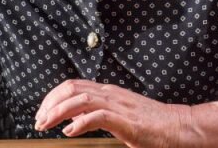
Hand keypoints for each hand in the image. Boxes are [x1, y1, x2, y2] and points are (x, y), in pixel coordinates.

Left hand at [34, 79, 196, 147]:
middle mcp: (111, 94)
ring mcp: (119, 105)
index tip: (42, 114)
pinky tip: (69, 132)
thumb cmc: (152, 124)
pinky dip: (80, 123)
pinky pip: (98, 117)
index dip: (52, 97)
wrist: (179, 126)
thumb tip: (73, 117)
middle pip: (71, 88)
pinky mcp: (127, 121)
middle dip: (49, 103)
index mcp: (108, 92)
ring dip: (58, 112)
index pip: (72, 85)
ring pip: (80, 99)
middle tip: (39, 121)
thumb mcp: (119, 115)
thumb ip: (97, 112)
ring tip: (46, 125)